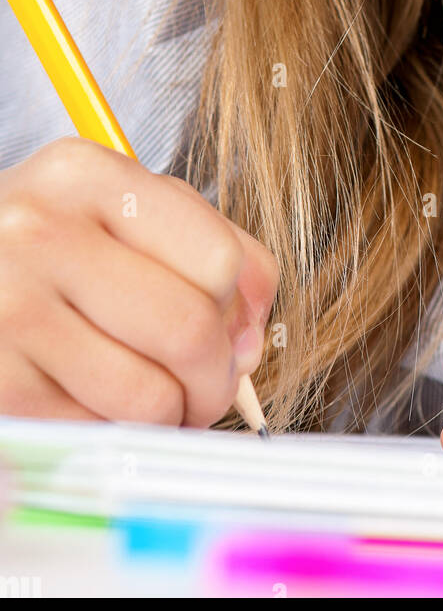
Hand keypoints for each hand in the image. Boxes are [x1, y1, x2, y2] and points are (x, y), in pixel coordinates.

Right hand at [0, 137, 278, 425]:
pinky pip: (94, 431)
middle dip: (216, 380)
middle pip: (188, 330)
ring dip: (171, 417)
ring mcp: (10, 308)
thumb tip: (251, 334)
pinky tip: (101, 406)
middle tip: (207, 389)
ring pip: (147, 395)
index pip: (215, 257)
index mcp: (86, 176)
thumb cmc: (43, 244)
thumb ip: (204, 245)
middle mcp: (41, 232)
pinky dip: (114, 434)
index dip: (238, 310)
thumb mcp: (117, 208)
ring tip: (158, 402)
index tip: (229, 331)